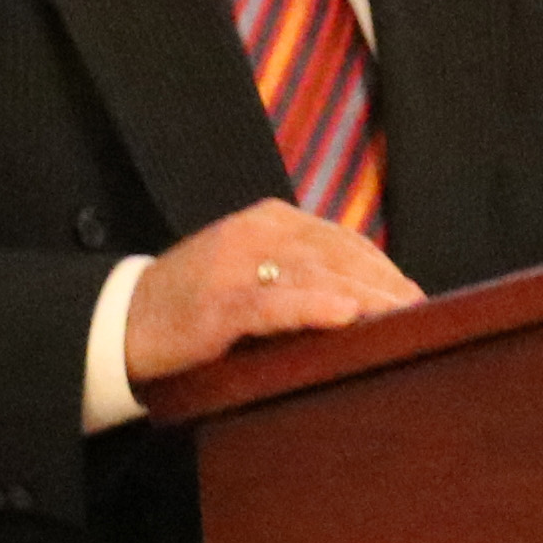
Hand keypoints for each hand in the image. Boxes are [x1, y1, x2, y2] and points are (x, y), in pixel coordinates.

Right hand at [125, 198, 422, 381]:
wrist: (120, 321)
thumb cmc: (192, 305)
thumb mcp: (249, 273)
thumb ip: (298, 273)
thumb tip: (362, 298)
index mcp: (269, 220)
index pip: (342, 240)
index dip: (382, 268)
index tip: (416, 295)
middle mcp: (257, 231)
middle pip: (338, 255)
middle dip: (384, 285)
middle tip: (422, 314)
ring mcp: (236, 264)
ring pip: (316, 277)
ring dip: (365, 299)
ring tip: (402, 318)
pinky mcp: (218, 302)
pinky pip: (275, 303)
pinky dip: (313, 308)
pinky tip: (346, 317)